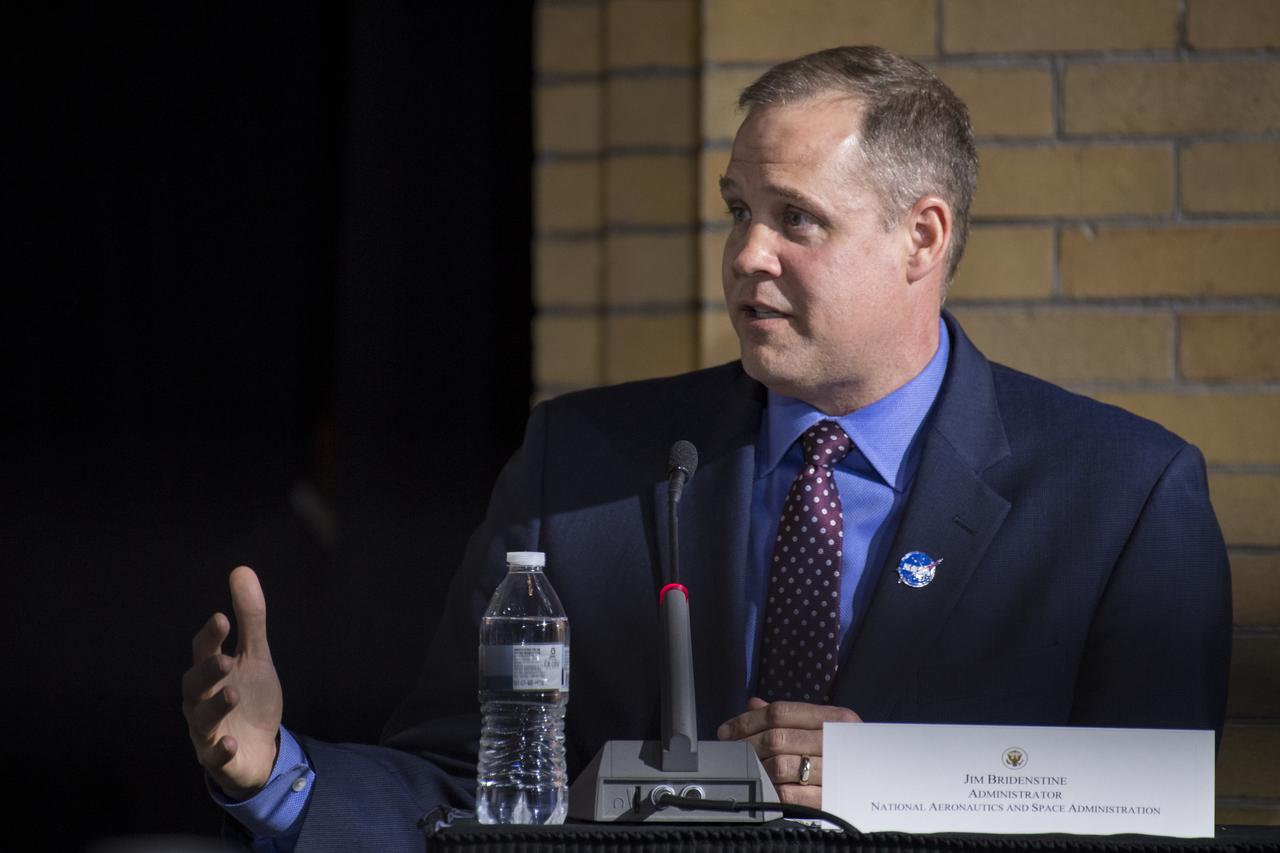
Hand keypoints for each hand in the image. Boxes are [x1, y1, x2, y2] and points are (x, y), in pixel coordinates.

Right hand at [181, 565, 283, 799]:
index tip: (222, 618)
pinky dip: (220, 752)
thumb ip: (250, 619)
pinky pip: (214, 757)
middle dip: (207, 671)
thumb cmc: (250, 698)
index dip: (210, 637)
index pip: (203, 652)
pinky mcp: (218, 759)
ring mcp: (207, 732)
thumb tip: (242, 570)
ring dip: (215, 707)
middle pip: (194, 685)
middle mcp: (201, 701)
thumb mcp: (255, 657)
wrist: (258, 749)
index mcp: (210, 674)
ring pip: (202, 720)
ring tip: (233, 694)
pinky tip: (231, 744)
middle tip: (226, 660)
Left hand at [717, 696, 860, 807]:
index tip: (727, 730)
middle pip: (776, 738)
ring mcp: (834, 771)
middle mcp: (836, 741)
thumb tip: (752, 704)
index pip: (780, 712)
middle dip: (746, 745)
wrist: (881, 785)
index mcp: (834, 719)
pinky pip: (789, 794)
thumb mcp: (823, 729)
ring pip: (779, 766)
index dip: (747, 720)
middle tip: (732, 751)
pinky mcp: (829, 800)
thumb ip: (788, 717)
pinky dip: (770, 790)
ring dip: (756, 767)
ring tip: (747, 768)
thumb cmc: (845, 753)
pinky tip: (764, 786)